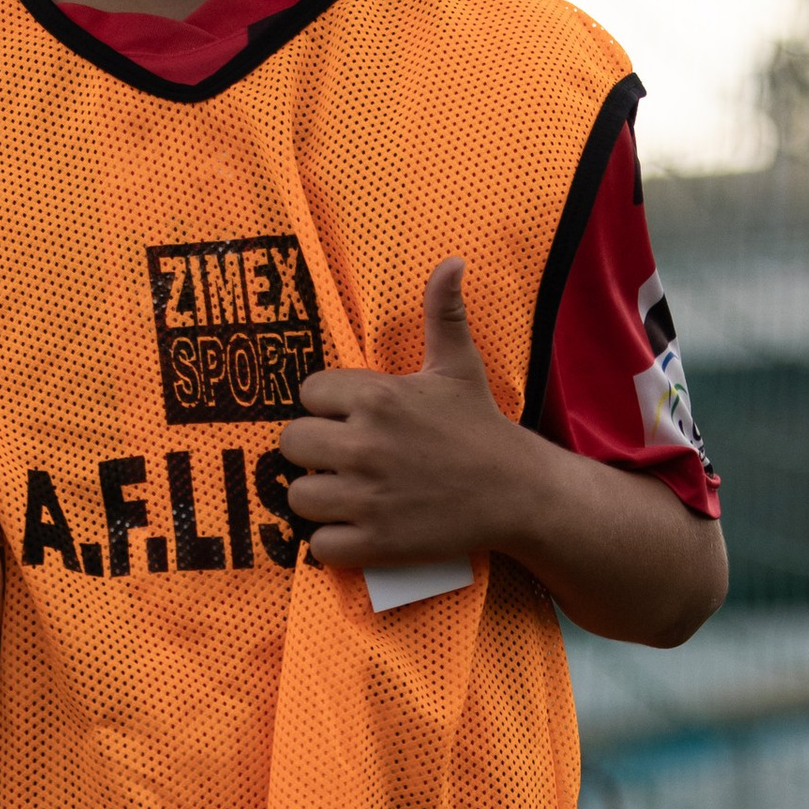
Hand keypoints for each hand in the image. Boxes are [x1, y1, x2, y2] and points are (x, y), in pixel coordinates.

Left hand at [280, 258, 533, 570]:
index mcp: (377, 398)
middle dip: (312, 451)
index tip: (348, 419)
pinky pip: (319, 546)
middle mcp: (364, 445)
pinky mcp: (376, 541)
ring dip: (316, 498)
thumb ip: (444, 313)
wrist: (517, 492)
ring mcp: (367, 496)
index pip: (308, 395)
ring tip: (344, 494)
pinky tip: (354, 528)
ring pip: (297, 497)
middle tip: (340, 458)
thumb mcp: (459, 366)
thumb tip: (452, 262)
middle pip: (291, 444)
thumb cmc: (481, 428)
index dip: (324, 408)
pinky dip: (332, 542)